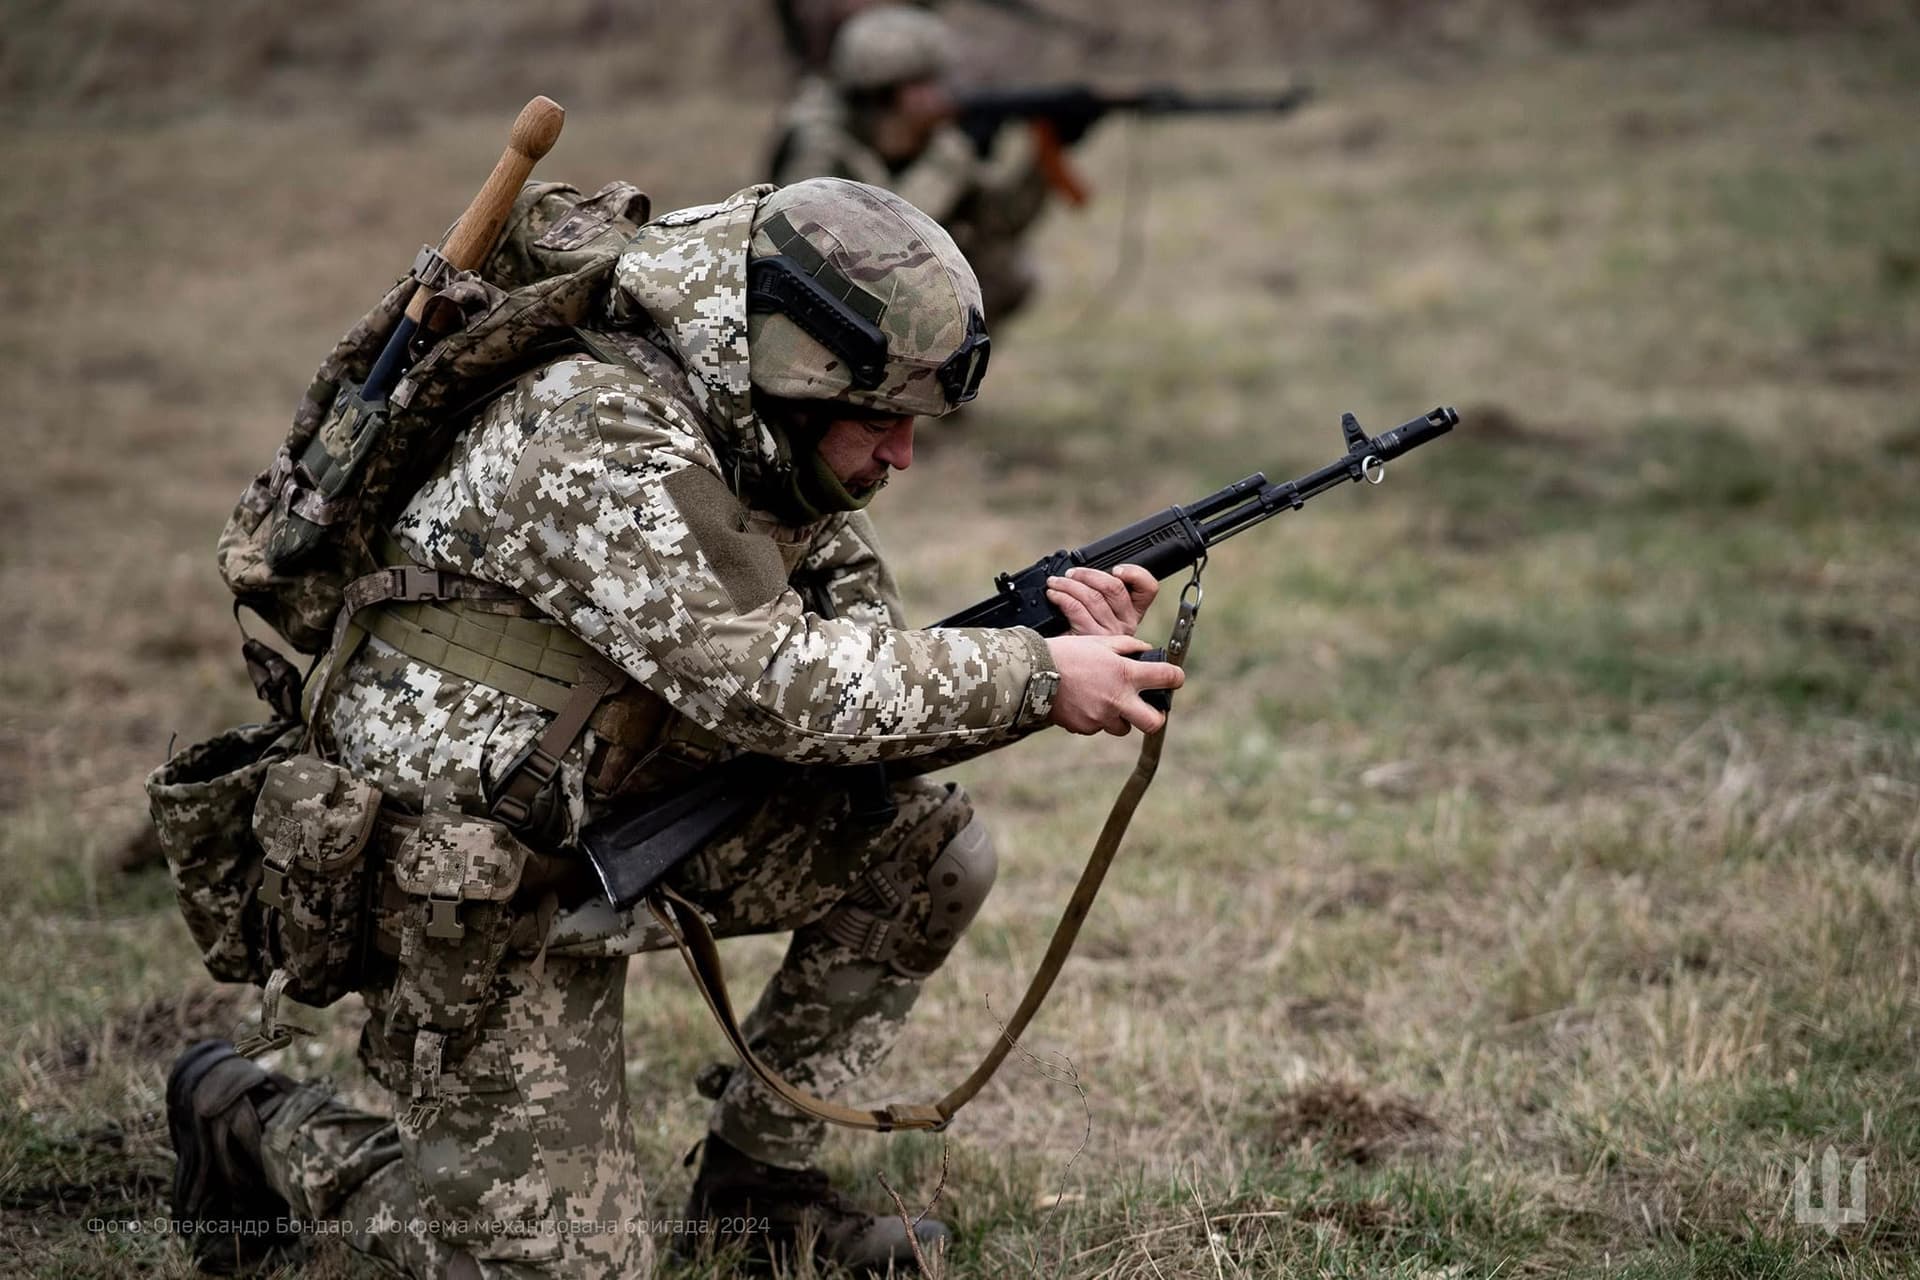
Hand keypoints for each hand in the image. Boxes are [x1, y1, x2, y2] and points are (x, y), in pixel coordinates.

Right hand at [1044, 633, 1183, 735]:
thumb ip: (1128, 646)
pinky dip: (1095, 718)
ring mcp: (1101, 717)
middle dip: (1155, 717)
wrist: (1033, 673)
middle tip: (1148, 709)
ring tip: (1105, 701)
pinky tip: (1083, 703)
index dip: (1175, 677)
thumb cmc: (1067, 653)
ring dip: (1120, 717)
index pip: (1167, 678)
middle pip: (1154, 723)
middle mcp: (1118, 699)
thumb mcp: (1100, 641)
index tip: (1173, 678)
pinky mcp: (1085, 728)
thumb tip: (1146, 652)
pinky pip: (1097, 727)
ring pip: (1123, 727)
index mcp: (1125, 674)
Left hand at [1046, 564, 1156, 637]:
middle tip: (1072, 573)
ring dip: (1069, 584)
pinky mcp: (1091, 638)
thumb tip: (1088, 571)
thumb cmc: (1081, 630)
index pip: (1148, 588)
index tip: (1116, 569)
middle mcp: (1127, 623)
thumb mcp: (1099, 609)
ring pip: (1092, 597)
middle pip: (1114, 587)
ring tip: (1056, 582)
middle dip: (1089, 574)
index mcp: (1134, 612)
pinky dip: (1062, 597)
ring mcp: (1111, 633)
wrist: (1067, 660)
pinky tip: (1054, 595)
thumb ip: (1103, 590)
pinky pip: (1076, 608)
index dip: (1134, 573)